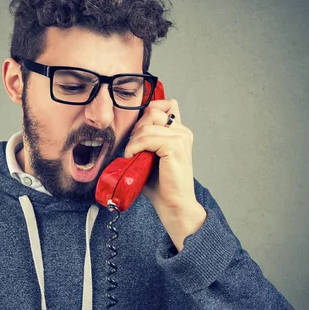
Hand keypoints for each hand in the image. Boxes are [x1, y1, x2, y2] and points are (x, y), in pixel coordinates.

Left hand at [124, 99, 205, 250]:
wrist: (173, 205)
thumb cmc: (162, 185)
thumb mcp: (149, 157)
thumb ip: (144, 141)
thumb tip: (125, 133)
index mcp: (179, 131)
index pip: (164, 104)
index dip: (146, 113)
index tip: (137, 134)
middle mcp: (182, 131)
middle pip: (152, 111)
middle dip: (137, 128)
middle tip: (133, 148)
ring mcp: (180, 137)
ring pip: (146, 125)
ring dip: (133, 140)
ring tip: (132, 155)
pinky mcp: (175, 146)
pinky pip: (146, 137)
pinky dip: (134, 147)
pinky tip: (133, 158)